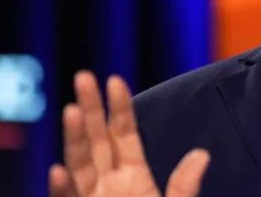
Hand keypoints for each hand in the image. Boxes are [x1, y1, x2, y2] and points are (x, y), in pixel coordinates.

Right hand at [48, 71, 210, 196]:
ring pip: (79, 168)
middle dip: (90, 110)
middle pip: (96, 142)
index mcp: (133, 180)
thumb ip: (183, 187)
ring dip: (75, 141)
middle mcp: (107, 188)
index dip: (118, 109)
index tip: (114, 80)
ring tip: (74, 111)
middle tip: (84, 76)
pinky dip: (63, 189)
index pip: (123, 136)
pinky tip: (59, 170)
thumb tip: (201, 154)